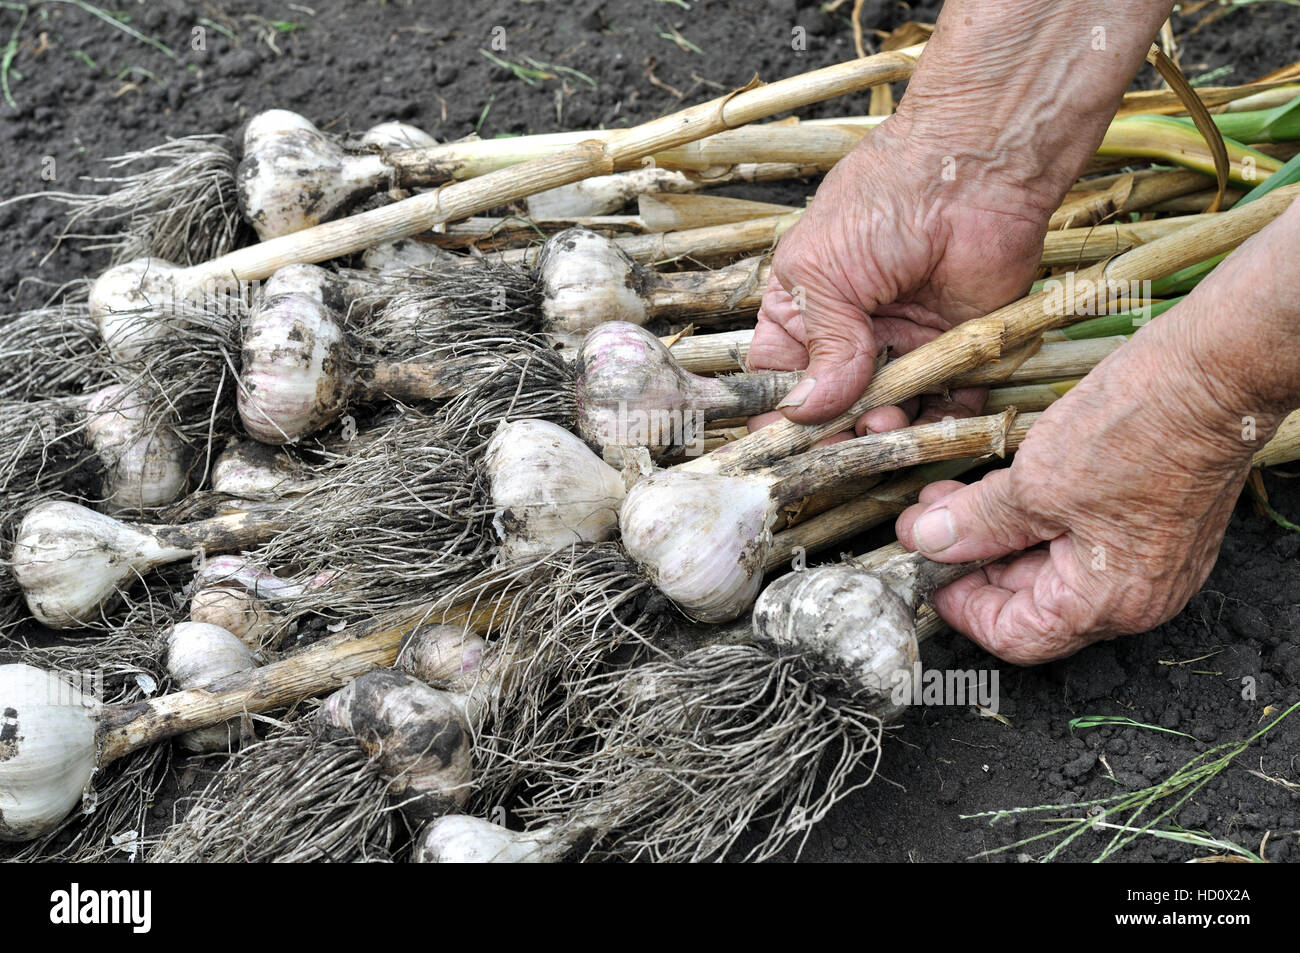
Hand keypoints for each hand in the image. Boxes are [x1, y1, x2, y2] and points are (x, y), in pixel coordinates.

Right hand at [746, 117, 1051, 435]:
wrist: (973, 169)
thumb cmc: (881, 201)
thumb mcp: (823, 274)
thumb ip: (821, 347)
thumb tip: (805, 413)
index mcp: (803, 310)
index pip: (780, 380)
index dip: (779, 417)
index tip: (783, 446)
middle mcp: (852, 334)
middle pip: (834, 408)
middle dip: (836, 432)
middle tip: (845, 441)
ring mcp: (905, 344)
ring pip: (888, 413)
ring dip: (884, 431)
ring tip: (884, 424)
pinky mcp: (959, 350)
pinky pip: (947, 403)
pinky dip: (937, 423)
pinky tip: (924, 426)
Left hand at [894, 300, 1273, 664]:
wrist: (1217, 371)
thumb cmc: (1140, 428)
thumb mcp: (1036, 481)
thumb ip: (977, 523)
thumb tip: (929, 543)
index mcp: (1108, 602)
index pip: (1016, 637)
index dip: (960, 606)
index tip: (924, 567)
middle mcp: (1136, 595)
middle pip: (1032, 603)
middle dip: (972, 560)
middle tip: (928, 519)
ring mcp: (1151, 560)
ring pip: (1052, 566)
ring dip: (998, 535)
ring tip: (953, 495)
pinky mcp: (1155, 523)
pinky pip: (1081, 539)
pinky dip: (1036, 519)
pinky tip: (1001, 486)